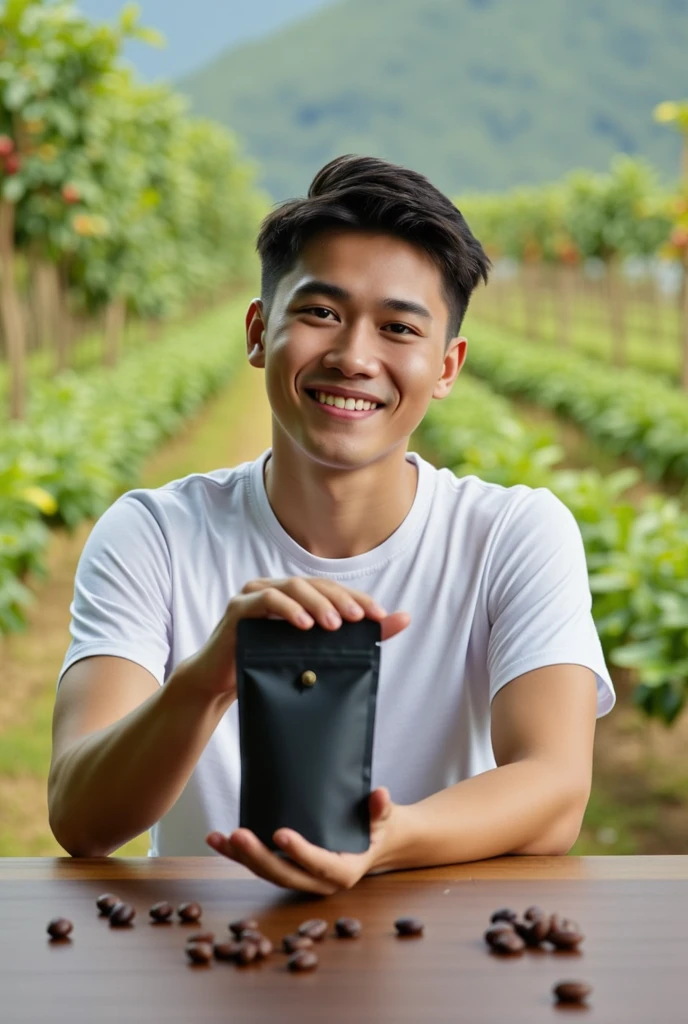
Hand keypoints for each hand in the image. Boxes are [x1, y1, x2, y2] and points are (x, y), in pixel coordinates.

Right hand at [181, 576, 410, 702]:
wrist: (220, 686)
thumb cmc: (268, 667)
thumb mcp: (314, 653)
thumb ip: (357, 635)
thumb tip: (405, 618)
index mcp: (296, 596)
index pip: (332, 589)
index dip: (357, 598)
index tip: (380, 616)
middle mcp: (276, 588)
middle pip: (315, 584)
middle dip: (341, 600)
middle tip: (361, 620)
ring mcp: (254, 594)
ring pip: (292, 587)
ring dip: (316, 603)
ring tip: (335, 625)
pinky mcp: (238, 608)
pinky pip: (265, 601)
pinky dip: (286, 609)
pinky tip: (303, 625)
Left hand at [205, 787, 397, 893]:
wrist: (375, 842)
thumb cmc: (379, 827)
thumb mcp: (385, 818)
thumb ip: (380, 810)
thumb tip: (380, 794)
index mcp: (344, 871)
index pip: (320, 864)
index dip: (301, 852)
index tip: (281, 834)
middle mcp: (319, 881)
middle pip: (285, 874)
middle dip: (258, 857)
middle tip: (238, 835)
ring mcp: (301, 878)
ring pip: (267, 873)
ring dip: (241, 858)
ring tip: (219, 838)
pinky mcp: (287, 869)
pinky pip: (260, 866)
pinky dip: (237, 855)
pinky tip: (216, 840)